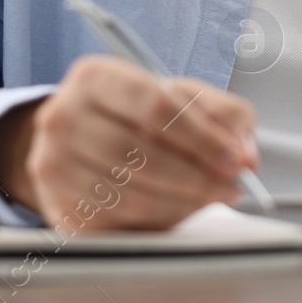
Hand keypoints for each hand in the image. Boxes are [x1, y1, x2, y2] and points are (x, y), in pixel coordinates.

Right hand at [0, 56, 258, 230]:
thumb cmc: (137, 114)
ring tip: (214, 196)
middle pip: (142, 156)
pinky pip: (122, 224)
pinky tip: (183, 209)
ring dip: (185, 203)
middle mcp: (63, 118)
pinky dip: (162, 221)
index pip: (155, 108)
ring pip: (133, 196)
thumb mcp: (181, 96)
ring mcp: (55, 167)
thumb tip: (246, 153)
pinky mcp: (61, 210)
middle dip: (198, 176)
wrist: (79, 140)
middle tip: (232, 184)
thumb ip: (223, 114)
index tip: (235, 158)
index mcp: (95, 77)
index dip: (202, 138)